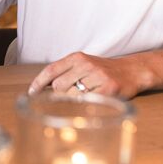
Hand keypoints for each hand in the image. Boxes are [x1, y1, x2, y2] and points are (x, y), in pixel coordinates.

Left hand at [28, 52, 145, 99]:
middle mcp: (86, 64)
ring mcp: (97, 76)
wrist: (132, 71)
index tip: (31, 93)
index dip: (38, 83)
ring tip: (83, 98)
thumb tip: (42, 87)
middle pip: (58, 86)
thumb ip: (65, 72)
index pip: (51, 69)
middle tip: (69, 97)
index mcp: (77, 57)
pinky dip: (84, 106)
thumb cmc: (103, 71)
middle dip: (59, 95)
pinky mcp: (108, 89)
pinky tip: (90, 103)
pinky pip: (87, 102)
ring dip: (72, 102)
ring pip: (71, 96)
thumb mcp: (83, 64)